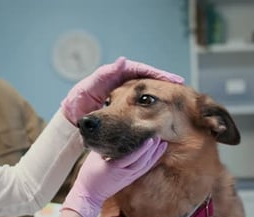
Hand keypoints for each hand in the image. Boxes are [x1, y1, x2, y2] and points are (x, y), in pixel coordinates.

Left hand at [61, 57, 183, 124]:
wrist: (72, 118)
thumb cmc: (78, 101)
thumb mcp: (89, 86)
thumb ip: (104, 74)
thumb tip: (123, 60)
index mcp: (116, 72)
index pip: (141, 69)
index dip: (158, 73)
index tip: (172, 78)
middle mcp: (121, 80)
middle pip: (147, 77)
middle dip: (164, 80)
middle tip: (180, 85)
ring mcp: (123, 91)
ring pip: (146, 89)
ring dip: (160, 91)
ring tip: (176, 94)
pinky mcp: (123, 103)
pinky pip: (140, 101)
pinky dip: (152, 102)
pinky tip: (162, 107)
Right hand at [62, 137, 166, 216]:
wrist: (88, 194)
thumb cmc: (88, 175)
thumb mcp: (93, 158)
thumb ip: (104, 147)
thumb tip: (112, 135)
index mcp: (114, 168)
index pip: (132, 157)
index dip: (142, 149)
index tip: (150, 139)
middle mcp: (124, 174)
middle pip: (142, 161)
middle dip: (152, 149)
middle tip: (158, 136)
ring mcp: (128, 178)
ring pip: (145, 166)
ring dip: (154, 155)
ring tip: (161, 144)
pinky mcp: (129, 180)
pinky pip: (143, 170)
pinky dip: (151, 162)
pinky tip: (155, 155)